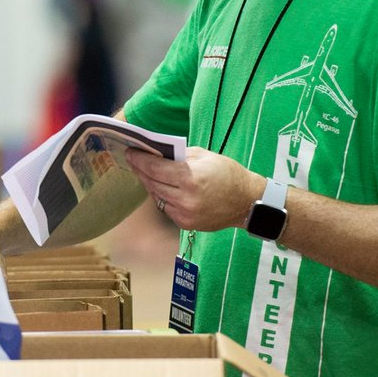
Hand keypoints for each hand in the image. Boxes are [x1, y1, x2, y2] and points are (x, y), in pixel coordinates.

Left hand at [123, 145, 262, 231]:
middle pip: (152, 182)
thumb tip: (156, 154)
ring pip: (157, 196)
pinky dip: (163, 196)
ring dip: (151, 183)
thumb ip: (178, 156)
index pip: (154, 168)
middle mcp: (185, 199)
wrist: (247, 202)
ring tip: (146, 172)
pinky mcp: (186, 224)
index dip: (139, 160)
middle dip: (141, 170)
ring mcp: (185, 214)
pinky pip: (166, 207)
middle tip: (133, 160)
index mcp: (190, 178)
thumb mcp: (204, 156)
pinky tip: (163, 187)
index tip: (130, 152)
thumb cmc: (227, 173)